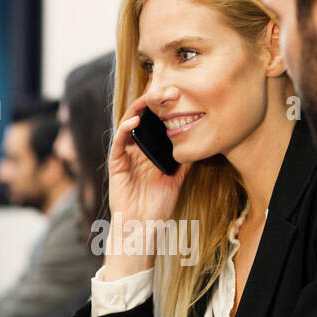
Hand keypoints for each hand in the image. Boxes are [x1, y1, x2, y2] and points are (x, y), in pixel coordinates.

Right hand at [104, 95, 189, 279]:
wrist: (142, 227)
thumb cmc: (158, 206)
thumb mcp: (177, 178)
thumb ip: (185, 160)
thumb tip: (200, 142)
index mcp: (150, 151)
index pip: (155, 122)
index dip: (164, 107)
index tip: (178, 94)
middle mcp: (137, 149)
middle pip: (142, 117)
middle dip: (152, 102)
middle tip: (168, 89)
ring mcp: (125, 155)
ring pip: (128, 124)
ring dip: (137, 109)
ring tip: (149, 98)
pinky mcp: (116, 164)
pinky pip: (118, 142)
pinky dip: (124, 130)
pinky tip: (134, 121)